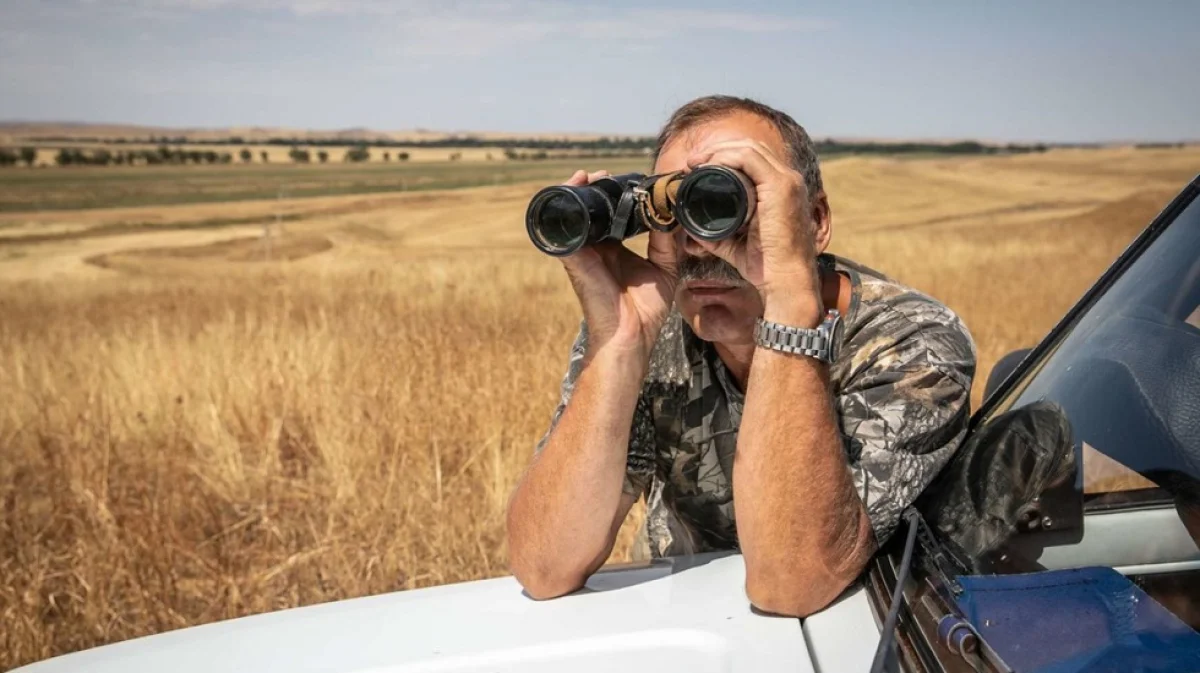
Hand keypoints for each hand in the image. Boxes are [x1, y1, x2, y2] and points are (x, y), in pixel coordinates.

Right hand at [557, 170, 678, 361]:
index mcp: (616, 250)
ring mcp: (585, 252)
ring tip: (588, 176)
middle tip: (604, 174)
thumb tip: (673, 213)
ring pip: (575, 214)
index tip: (626, 179)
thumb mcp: (665, 268)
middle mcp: (598, 248)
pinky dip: (568, 205)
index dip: (616, 196)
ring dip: (579, 191)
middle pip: (591, 210)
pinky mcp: (576, 257)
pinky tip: (575, 188)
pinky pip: (566, 227)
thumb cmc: (645, 310)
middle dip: (595, 188)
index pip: (612, 215)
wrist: (631, 334)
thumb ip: (667, 241)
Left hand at [685, 141, 823, 322]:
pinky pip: (749, 158)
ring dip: (718, 151)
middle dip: (717, 149)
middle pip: (750, 148)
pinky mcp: (781, 186)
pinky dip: (726, 157)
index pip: (753, 158)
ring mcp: (787, 181)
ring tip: (695, 162)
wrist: (785, 283)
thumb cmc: (767, 269)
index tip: (697, 167)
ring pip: (749, 148)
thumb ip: (717, 236)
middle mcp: (788, 180)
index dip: (724, 156)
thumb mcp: (736, 246)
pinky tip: (708, 165)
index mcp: (782, 190)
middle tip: (692, 162)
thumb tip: (691, 230)